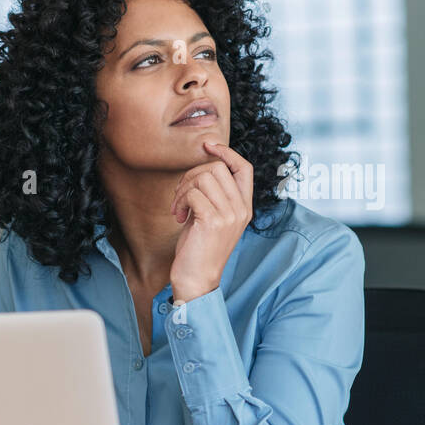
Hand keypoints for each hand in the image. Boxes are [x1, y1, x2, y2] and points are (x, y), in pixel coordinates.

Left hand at [169, 142, 253, 301]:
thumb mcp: (212, 216)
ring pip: (204, 177)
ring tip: (179, 207)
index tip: (208, 145)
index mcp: (244, 207)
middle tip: (181, 194)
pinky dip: (180, 201)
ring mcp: (230, 215)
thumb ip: (213, 194)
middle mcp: (242, 209)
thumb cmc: (200, 248)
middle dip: (192, 174)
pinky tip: (178, 217)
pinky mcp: (214, 221)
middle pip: (218, 168)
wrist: (197, 279)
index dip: (227, 152)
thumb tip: (202, 165)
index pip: (245, 168)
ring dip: (183, 188)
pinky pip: (193, 193)